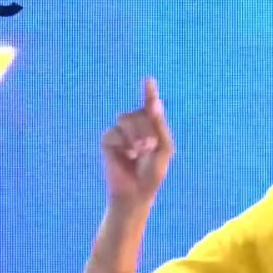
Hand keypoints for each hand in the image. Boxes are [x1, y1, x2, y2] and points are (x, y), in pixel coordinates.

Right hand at [100, 77, 173, 208]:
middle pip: (139, 112)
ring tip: (140, 151)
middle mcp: (136, 125)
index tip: (149, 80)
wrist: (136, 192)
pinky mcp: (108, 140)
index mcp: (152, 126)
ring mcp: (121, 132)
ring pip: (125, 118)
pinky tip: (127, 156)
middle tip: (149, 147)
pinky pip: (114, 133)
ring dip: (135, 135)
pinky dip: (122, 144)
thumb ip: (160, 125)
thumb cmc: (153, 172)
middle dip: (146, 129)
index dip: (149, 92)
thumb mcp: (164, 149)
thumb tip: (155, 103)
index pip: (150, 106)